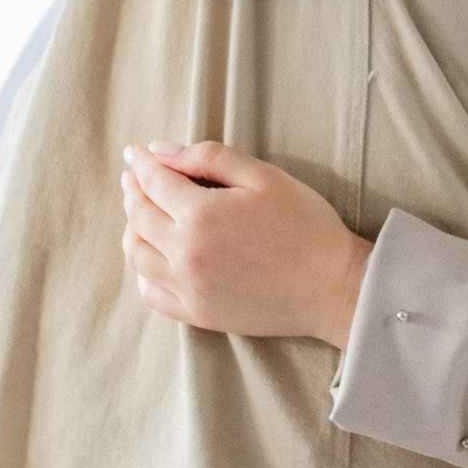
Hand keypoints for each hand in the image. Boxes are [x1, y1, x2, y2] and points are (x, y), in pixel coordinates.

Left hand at [121, 142, 370, 348]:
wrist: (334, 287)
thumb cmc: (307, 225)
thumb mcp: (264, 176)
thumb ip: (210, 157)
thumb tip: (160, 151)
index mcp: (200, 215)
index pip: (153, 182)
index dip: (141, 163)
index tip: (135, 153)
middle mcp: (185, 254)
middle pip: (139, 217)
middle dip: (134, 191)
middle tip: (136, 177)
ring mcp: (189, 289)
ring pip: (137, 255)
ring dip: (133, 228)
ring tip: (141, 213)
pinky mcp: (198, 315)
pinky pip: (151, 293)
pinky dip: (142, 271)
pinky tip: (152, 256)